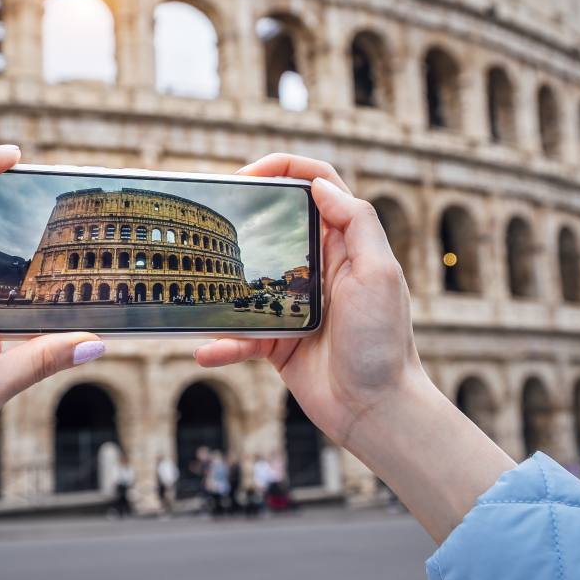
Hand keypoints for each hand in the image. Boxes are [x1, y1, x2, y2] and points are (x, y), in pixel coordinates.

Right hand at [196, 154, 514, 542]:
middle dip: (243, 216)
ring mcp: (295, 305)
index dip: (283, 170)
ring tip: (195, 282)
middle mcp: (319, 269)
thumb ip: (356, 224)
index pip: (317, 186)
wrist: (377, 410)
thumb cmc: (384, 343)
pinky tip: (204, 349)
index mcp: (346, 245)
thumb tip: (320, 185)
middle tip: (211, 216)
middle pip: (276, 226)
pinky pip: (241, 335)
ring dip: (222, 283)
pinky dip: (222, 343)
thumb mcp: (379, 274)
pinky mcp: (279, 342)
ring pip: (249, 281)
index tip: (247, 175)